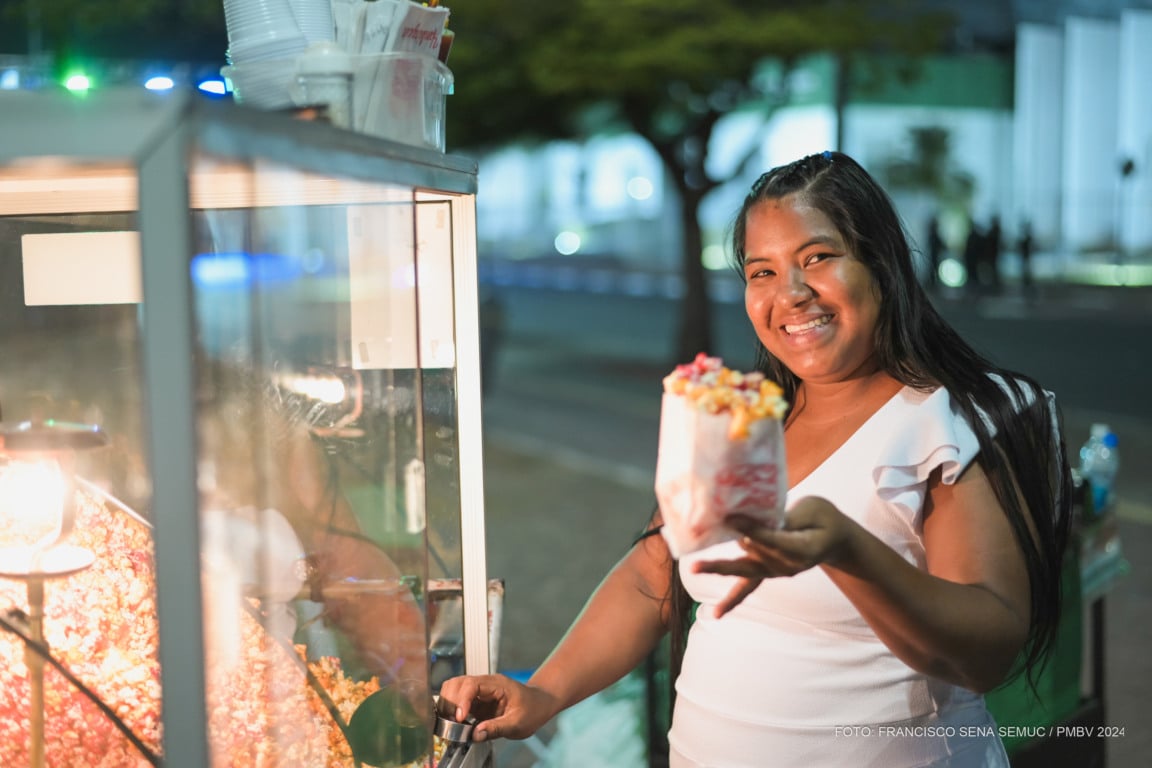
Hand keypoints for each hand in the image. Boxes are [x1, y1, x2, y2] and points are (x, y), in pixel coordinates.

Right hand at [437, 674, 557, 741]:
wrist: (539, 704)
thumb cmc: (532, 710)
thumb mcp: (518, 723)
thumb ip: (497, 728)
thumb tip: (475, 734)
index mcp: (497, 684)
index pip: (472, 685)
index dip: (462, 700)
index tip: (460, 718)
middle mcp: (485, 684)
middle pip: (458, 683)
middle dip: (451, 702)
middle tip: (452, 722)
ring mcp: (479, 691)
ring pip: (454, 688)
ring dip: (449, 704)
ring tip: (451, 722)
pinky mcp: (476, 700)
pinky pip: (458, 699)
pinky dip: (452, 709)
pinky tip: (456, 722)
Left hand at [691, 496, 853, 616]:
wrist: (834, 539)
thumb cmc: (823, 518)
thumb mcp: (813, 509)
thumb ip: (787, 516)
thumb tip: (756, 518)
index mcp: (802, 549)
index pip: (773, 540)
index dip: (752, 530)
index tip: (731, 518)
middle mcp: (786, 566)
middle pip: (754, 557)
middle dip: (728, 553)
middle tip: (700, 558)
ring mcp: (776, 572)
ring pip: (744, 571)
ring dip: (718, 568)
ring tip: (695, 567)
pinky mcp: (767, 572)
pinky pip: (748, 588)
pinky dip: (732, 600)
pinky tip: (716, 614)